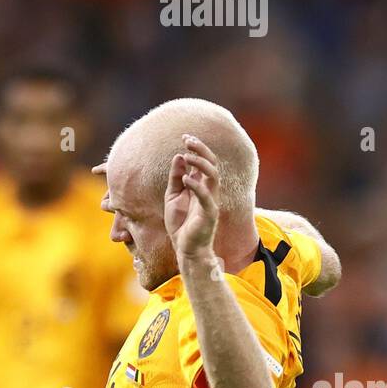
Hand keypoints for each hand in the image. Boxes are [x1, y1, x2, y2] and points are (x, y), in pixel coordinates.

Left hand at [165, 134, 219, 265]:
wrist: (185, 249)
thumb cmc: (180, 225)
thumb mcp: (173, 197)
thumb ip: (176, 178)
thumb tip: (178, 157)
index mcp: (201, 186)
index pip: (204, 162)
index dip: (196, 148)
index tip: (185, 137)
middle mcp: (209, 191)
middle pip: (212, 164)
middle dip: (201, 149)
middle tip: (188, 139)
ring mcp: (211, 201)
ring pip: (213, 176)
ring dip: (200, 163)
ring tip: (187, 155)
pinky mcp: (209, 214)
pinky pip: (206, 196)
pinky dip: (196, 185)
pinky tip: (185, 178)